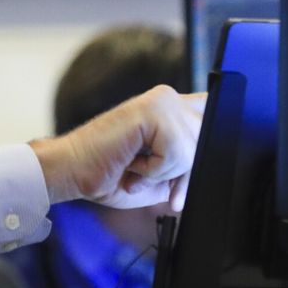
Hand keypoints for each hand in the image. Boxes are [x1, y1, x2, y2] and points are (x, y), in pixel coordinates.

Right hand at [30, 85, 204, 210]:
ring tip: (134, 168)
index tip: (180, 189)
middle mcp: (169, 98)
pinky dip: (154, 169)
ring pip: (194, 149)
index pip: (215, 119)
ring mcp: (162, 100)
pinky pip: (177, 150)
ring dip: (163, 172)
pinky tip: (131, 162)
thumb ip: (187, 166)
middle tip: (148, 181)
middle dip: (184, 174)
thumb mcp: (161, 175)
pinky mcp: (152, 109)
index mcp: (172, 109)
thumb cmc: (110, 175)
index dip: (206, 152)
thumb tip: (213, 166)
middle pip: (210, 140)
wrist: (73, 171)